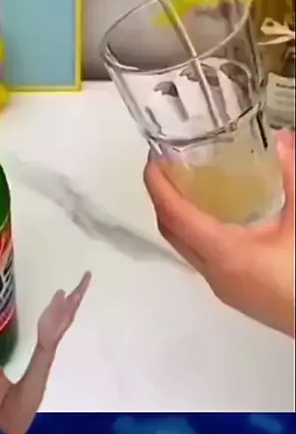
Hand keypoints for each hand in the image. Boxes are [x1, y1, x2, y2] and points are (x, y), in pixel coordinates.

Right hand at [37, 271, 90, 352]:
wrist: (47, 344)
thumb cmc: (48, 328)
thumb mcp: (50, 313)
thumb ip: (57, 301)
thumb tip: (62, 291)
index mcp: (69, 308)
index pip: (78, 292)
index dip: (83, 283)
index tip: (88, 273)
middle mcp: (71, 311)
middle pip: (79, 296)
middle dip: (83, 285)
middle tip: (87, 275)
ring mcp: (68, 315)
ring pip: (76, 300)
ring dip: (79, 291)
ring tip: (81, 284)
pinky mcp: (64, 318)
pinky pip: (71, 304)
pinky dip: (72, 297)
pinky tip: (69, 298)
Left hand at [144, 130, 294, 337]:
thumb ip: (293, 178)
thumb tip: (285, 138)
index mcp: (223, 252)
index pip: (174, 215)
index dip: (158, 186)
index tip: (152, 161)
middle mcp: (214, 273)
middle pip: (171, 232)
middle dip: (162, 197)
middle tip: (165, 166)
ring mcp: (223, 288)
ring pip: (184, 248)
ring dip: (177, 217)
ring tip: (185, 185)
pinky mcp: (236, 295)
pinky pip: (200, 258)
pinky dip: (194, 233)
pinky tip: (215, 218)